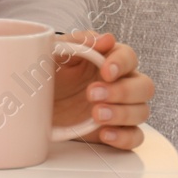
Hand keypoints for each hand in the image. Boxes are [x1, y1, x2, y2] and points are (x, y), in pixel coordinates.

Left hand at [52, 30, 153, 149]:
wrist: (34, 102)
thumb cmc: (48, 73)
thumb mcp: (56, 53)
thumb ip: (80, 42)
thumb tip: (106, 39)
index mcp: (108, 60)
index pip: (129, 57)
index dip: (122, 63)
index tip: (106, 71)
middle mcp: (120, 83)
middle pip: (144, 86)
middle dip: (122, 91)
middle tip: (93, 94)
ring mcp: (119, 108)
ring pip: (141, 111)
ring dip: (122, 113)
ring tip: (96, 114)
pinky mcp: (115, 130)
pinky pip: (134, 137)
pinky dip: (124, 138)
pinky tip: (104, 133)